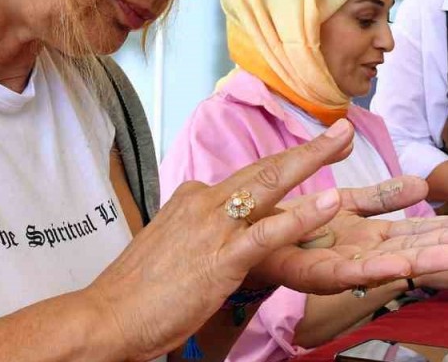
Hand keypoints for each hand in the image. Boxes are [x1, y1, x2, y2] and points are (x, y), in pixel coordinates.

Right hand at [86, 121, 447, 360]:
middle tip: (341, 131)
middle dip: (306, 149)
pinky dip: (301, 216)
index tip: (311, 152)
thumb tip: (208, 231)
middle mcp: (203, 203)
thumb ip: (194, 232)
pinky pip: (267, 232)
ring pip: (268, 185)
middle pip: (263, 168)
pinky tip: (328, 203)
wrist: (105, 316)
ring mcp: (213, 228)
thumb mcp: (168, 247)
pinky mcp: (221, 258)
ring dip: (309, 161)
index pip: (244, 178)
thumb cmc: (134, 292)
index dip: (283, 164)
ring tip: (342, 144)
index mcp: (192, 199)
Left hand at [252, 196, 447, 292]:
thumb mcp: (347, 205)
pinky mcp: (314, 273)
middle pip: (409, 248)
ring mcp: (340, 266)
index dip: (444, 228)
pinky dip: (376, 271)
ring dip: (423, 260)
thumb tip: (421, 182)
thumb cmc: (294, 222)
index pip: (414, 230)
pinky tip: (401, 268)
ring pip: (387, 263)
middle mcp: (359, 253)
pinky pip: (348, 273)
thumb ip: (383, 196)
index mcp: (368, 235)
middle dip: (445, 245)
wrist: (245, 239)